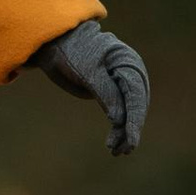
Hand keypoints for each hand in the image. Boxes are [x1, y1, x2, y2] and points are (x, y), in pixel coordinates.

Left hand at [26, 17, 149, 155]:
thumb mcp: (87, 72)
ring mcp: (124, 82)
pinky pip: (121, 110)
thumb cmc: (73, 52)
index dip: (134, 118)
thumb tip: (119, 120)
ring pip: (130, 110)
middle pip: (136, 105)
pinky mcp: (115, 91)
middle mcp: (132, 72)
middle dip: (130, 128)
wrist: (59, 43)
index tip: (130, 139)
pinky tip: (114, 142)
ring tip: (116, 151)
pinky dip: (119, 126)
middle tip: (122, 150)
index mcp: (128, 62)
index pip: (136, 94)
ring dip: (125, 131)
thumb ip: (105, 93)